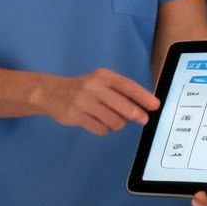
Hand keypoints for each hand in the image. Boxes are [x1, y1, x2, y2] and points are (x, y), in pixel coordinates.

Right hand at [39, 68, 158, 133]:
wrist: (51, 92)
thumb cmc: (83, 88)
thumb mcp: (100, 82)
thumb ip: (120, 91)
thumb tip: (144, 105)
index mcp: (103, 76)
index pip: (128, 86)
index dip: (143, 97)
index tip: (155, 106)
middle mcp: (93, 87)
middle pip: (123, 106)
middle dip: (136, 115)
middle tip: (143, 120)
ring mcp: (84, 102)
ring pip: (113, 120)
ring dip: (118, 124)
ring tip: (113, 120)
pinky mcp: (76, 116)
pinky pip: (100, 129)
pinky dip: (104, 129)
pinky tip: (99, 122)